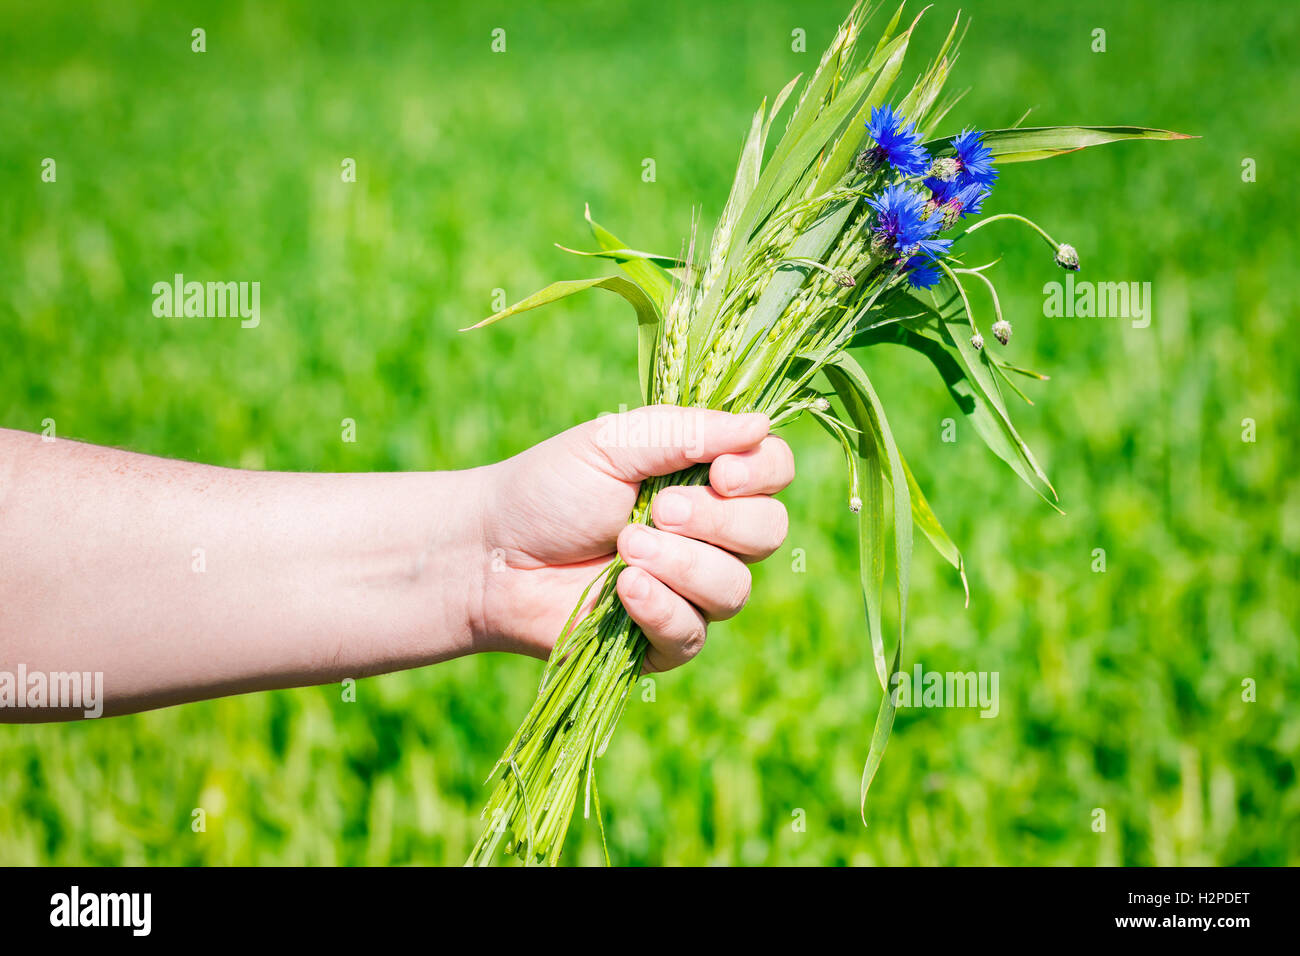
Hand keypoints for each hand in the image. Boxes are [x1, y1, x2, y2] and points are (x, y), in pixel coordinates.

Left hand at [474, 405, 794, 671]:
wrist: (492, 554)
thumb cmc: (550, 489)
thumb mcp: (614, 445)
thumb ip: (686, 433)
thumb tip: (760, 423)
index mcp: (705, 478)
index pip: (774, 471)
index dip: (762, 473)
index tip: (722, 471)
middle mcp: (711, 535)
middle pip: (768, 532)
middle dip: (716, 520)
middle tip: (658, 508)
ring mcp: (691, 591)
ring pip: (735, 588)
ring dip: (682, 564)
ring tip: (625, 546)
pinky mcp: (664, 641)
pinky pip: (693, 633)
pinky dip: (661, 608)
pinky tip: (623, 589)